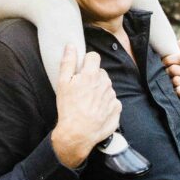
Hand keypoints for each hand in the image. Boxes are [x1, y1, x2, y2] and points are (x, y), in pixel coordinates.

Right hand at [51, 46, 122, 167]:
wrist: (78, 133)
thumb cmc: (68, 108)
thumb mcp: (62, 83)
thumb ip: (68, 62)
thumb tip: (71, 46)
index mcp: (91, 74)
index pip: (94, 56)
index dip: (86, 62)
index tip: (81, 70)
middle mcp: (105, 83)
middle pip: (100, 72)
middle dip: (92, 77)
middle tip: (82, 90)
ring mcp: (112, 96)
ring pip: (106, 86)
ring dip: (99, 90)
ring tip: (88, 103)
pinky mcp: (117, 108)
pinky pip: (112, 100)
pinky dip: (106, 103)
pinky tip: (96, 111)